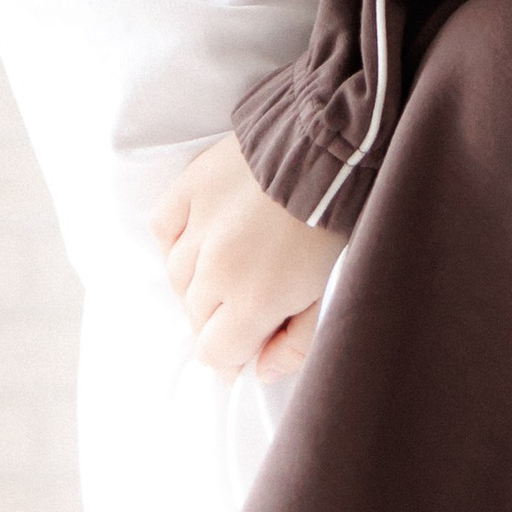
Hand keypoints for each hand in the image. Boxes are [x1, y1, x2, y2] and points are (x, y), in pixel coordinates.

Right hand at [151, 137, 344, 382]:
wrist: (338, 139)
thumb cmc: (346, 219)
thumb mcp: (338, 290)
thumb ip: (298, 342)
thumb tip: (258, 371)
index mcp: (252, 300)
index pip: (215, 354)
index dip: (235, 356)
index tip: (254, 345)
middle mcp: (213, 269)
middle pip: (197, 317)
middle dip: (222, 319)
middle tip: (256, 299)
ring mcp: (197, 226)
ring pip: (178, 277)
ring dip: (200, 282)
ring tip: (237, 266)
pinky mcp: (190, 186)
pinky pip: (164, 228)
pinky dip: (177, 240)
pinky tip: (204, 237)